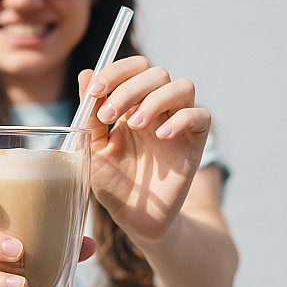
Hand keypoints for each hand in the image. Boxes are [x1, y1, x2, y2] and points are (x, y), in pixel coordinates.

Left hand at [79, 55, 210, 244]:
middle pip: (156, 72)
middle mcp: (157, 108)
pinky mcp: (194, 145)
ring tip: (133, 125)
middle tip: (108, 116)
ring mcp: (177, 124)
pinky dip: (182, 119)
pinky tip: (160, 136)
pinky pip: (201, 116)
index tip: (94, 91)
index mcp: (132, 104)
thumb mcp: (93, 147)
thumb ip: (90, 113)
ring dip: (155, 99)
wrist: (134, 218)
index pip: (133, 68)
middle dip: (129, 88)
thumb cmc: (112, 182)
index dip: (116, 71)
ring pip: (182, 86)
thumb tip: (85, 73)